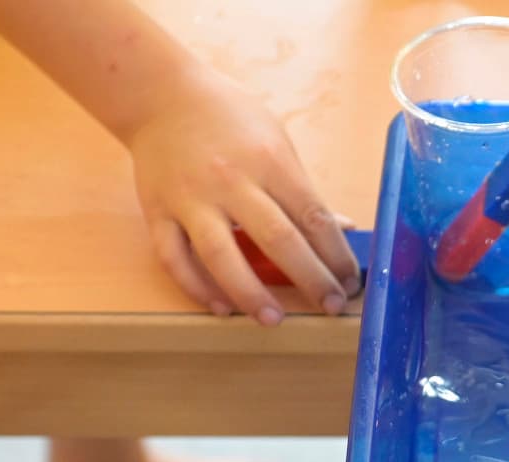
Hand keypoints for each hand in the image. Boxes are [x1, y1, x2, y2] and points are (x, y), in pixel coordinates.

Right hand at [124, 67, 360, 322]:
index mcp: (269, 161)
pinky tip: (222, 307)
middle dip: (311, 279)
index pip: (313, 217)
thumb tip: (343, 228)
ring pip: (221, 255)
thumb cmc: (229, 118)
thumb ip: (304, 190)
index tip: (350, 282)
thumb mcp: (277, 141)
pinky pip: (174, 257)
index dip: (337, 255)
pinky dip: (196, 287)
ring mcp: (191, 198)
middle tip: (331, 307)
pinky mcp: (158, 211)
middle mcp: (231, 180)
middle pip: (278, 239)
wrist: (160, 95)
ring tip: (274, 320)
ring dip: (250, 293)